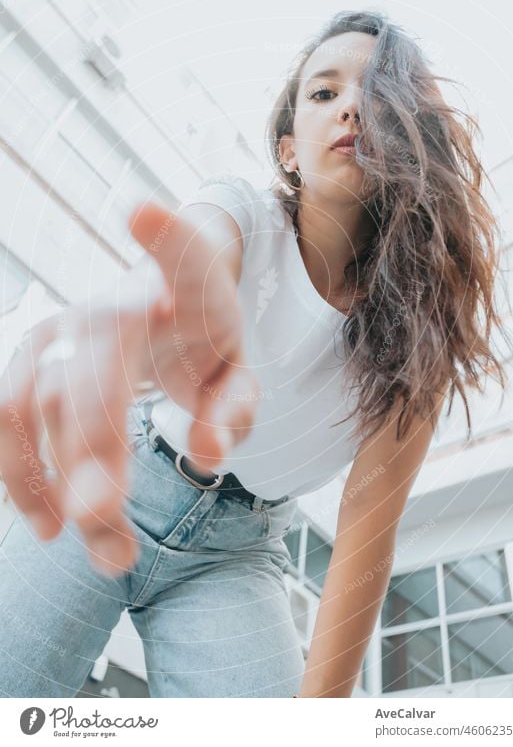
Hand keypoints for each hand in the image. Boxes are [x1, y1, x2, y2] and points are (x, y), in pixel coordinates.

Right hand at [0, 203, 258, 574]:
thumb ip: (234, 408)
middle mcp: (106, 306)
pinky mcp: (31, 358)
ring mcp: (59, 330)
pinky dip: (17, 468)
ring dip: (58, 482)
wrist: (163, 304)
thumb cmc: (206, 338)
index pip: (177, 259)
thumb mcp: (240, 368)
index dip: (163, 233)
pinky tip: (45, 522)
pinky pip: (6, 412)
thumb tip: (205, 455)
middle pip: (90, 375)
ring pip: (40, 404)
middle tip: (107, 532)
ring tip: (104, 552)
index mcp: (179, 292)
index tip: (142, 209)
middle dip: (92, 453)